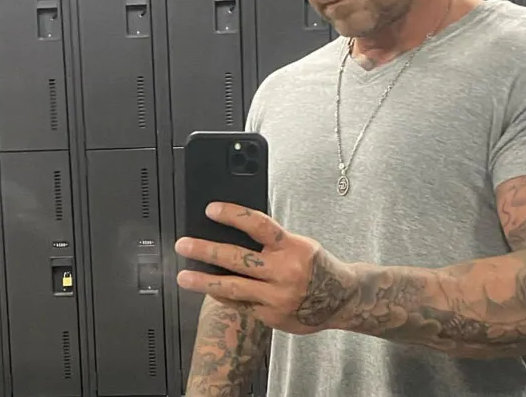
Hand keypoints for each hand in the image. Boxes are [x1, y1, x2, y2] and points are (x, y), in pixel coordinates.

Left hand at [175, 202, 359, 335]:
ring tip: (183, 277)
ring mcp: (277, 297)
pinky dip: (223, 295)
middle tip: (184, 245)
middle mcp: (285, 272)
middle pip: (239, 259)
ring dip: (204, 282)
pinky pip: (240, 304)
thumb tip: (232, 233)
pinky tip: (208, 289)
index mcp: (293, 247)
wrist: (342, 299)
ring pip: (234, 288)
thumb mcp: (300, 245)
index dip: (233, 215)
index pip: (259, 225)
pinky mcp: (272, 316)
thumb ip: (271, 242)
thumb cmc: (315, 266)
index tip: (210, 209)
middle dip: (207, 251)